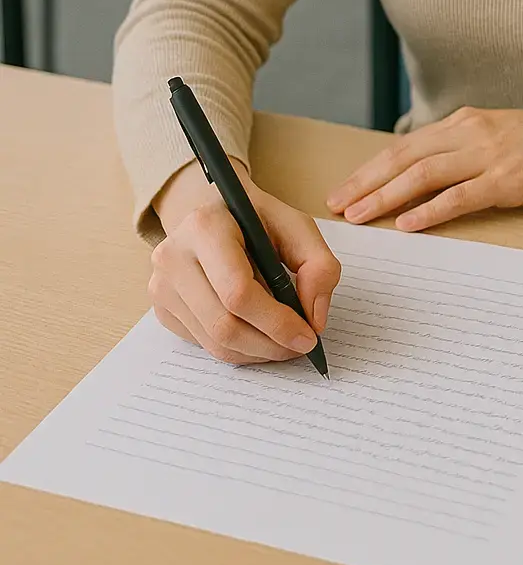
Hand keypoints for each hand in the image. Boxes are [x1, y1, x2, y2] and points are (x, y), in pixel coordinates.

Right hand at [149, 160, 341, 365]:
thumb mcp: (296, 226)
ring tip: (284, 342)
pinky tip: (258, 333)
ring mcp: (162, 286)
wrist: (213, 213)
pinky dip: (239, 349)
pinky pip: (204, 345)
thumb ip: (319, 266)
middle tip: (300, 346)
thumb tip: (314, 318)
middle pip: (224, 324)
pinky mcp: (162, 309)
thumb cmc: (256, 220)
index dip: (276, 322)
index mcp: (205, 227)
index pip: (238, 292)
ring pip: (214, 342)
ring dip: (257, 352)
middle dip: (270, 344)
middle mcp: (173, 256)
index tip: (308, 336)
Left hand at [326, 104, 522, 231]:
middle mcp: (472, 132)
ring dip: (384, 196)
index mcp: (467, 121)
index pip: (406, 145)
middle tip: (336, 204)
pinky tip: (406, 224)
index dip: (371, 167)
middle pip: (404, 157)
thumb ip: (471, 148)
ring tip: (358, 214)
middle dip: (365, 181)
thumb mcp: (506, 134)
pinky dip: (428, 211)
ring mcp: (490, 155)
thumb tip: (437, 172)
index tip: (346, 186)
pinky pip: (459, 196)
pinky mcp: (509, 180)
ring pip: (422, 175)